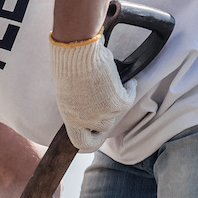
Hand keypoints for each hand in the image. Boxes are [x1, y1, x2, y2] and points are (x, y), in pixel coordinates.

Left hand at [50, 36, 134, 152]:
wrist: (76, 54)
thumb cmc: (68, 67)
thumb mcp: (68, 93)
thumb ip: (78, 105)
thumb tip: (90, 106)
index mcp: (71, 119)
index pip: (81, 143)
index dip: (91, 140)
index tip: (96, 134)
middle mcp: (87, 121)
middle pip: (105, 126)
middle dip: (107, 113)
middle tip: (109, 99)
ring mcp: (104, 114)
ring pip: (117, 112)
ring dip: (118, 99)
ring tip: (113, 85)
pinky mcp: (118, 103)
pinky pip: (129, 97)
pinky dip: (130, 87)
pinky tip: (128, 80)